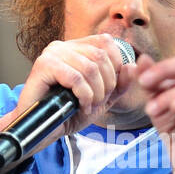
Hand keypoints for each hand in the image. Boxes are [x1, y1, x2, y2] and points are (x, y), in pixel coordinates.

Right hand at [0, 33, 144, 161]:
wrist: (43, 130)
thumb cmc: (67, 113)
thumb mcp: (102, 100)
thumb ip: (119, 85)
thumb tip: (132, 66)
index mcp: (76, 48)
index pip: (106, 43)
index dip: (116, 66)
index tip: (109, 90)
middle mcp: (63, 46)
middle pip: (101, 56)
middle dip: (107, 84)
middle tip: (98, 102)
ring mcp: (52, 54)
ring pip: (90, 67)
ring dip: (96, 92)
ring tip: (88, 106)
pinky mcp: (43, 66)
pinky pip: (75, 77)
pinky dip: (84, 95)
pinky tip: (80, 106)